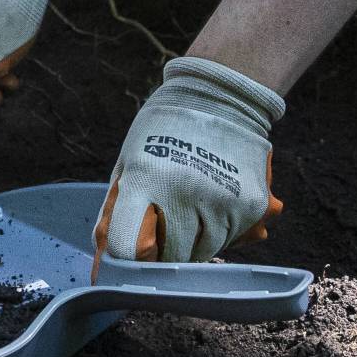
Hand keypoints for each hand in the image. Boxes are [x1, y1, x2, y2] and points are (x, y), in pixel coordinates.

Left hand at [92, 57, 284, 278]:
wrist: (220, 97)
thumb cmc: (162, 131)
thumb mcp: (127, 163)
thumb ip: (114, 213)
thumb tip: (105, 258)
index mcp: (147, 179)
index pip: (130, 247)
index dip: (127, 259)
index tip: (129, 256)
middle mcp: (187, 192)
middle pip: (170, 257)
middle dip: (161, 252)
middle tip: (161, 227)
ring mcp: (223, 200)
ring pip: (202, 253)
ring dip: (191, 243)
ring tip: (188, 207)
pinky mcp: (252, 206)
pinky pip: (230, 240)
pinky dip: (218, 232)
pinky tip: (210, 203)